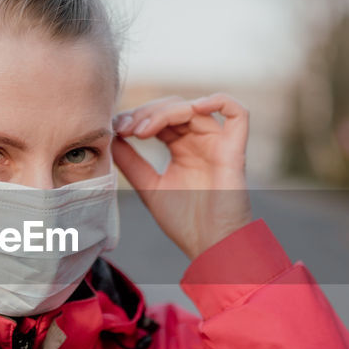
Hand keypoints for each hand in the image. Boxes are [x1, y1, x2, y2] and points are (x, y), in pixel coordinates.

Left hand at [111, 92, 252, 260]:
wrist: (210, 248)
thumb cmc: (185, 223)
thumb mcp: (148, 187)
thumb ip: (131, 162)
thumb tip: (111, 136)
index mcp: (182, 149)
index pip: (160, 117)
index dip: (138, 116)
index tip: (116, 129)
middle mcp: (201, 142)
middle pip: (175, 107)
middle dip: (146, 112)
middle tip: (126, 130)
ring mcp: (218, 144)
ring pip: (195, 107)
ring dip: (164, 112)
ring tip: (142, 131)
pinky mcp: (235, 150)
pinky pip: (237, 112)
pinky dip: (217, 101)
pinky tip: (191, 109)